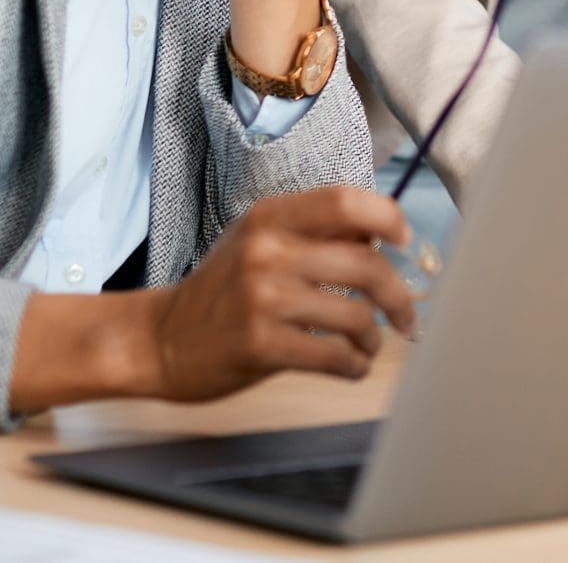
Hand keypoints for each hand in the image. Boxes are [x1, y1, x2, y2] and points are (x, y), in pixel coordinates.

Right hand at [142, 186, 418, 402]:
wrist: (160, 339)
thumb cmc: (222, 291)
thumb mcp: (260, 242)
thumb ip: (316, 233)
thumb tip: (383, 235)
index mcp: (271, 216)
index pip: (346, 200)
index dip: (387, 218)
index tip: (405, 241)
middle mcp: (266, 250)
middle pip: (364, 263)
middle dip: (398, 296)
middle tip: (406, 317)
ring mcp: (261, 297)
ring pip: (355, 315)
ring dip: (374, 338)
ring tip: (368, 346)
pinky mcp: (258, 344)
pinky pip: (332, 356)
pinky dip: (354, 366)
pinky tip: (351, 367)